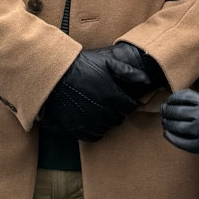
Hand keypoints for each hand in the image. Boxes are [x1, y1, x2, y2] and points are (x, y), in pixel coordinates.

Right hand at [40, 44, 154, 140]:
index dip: (127, 101)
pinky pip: (93, 136)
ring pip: (107, 128)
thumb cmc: (80, 67)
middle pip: (119, 118)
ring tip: (97, 107)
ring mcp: (90, 124)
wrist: (52, 77)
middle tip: (108, 100)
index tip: (121, 95)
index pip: (130, 107)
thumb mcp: (105, 62)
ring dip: (106, 120)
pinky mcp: (77, 131)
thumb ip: (128, 72)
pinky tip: (89, 117)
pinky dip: (94, 129)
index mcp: (113, 98)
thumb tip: (146, 81)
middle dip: (117, 110)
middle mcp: (104, 114)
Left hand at [161, 87, 198, 158]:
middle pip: (175, 111)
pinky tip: (168, 134)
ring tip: (165, 121)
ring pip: (175, 126)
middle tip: (163, 111)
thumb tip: (188, 101)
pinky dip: (171, 137)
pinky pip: (180, 142)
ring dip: (167, 123)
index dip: (172, 98)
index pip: (182, 96)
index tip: (169, 100)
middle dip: (167, 110)